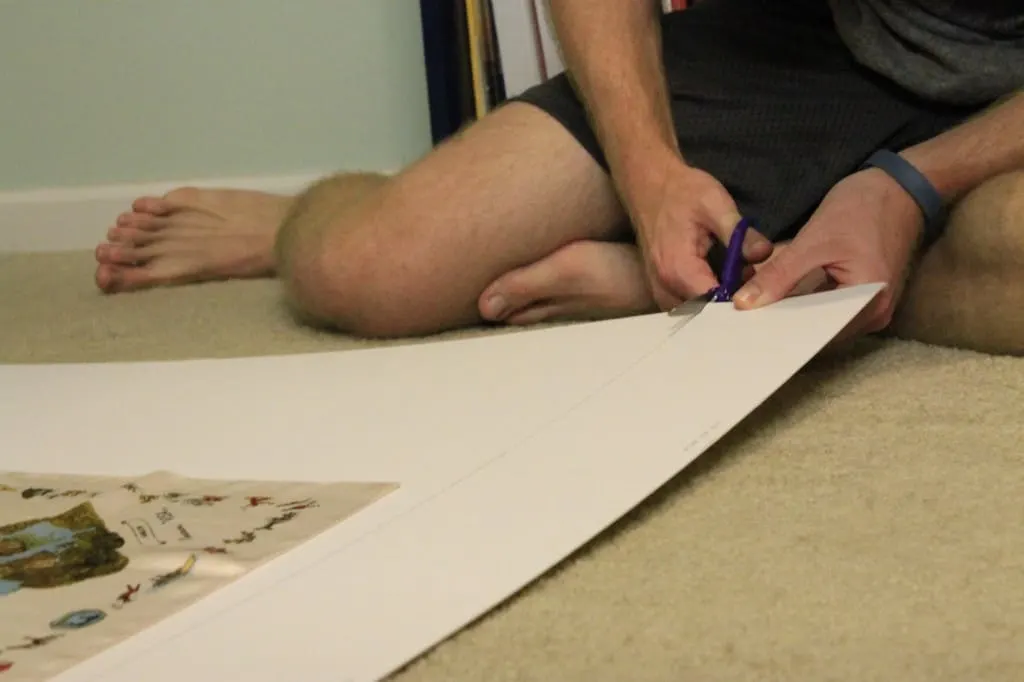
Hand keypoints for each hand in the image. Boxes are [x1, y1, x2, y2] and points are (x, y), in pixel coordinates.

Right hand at [627, 156, 773, 309]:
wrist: (648, 185)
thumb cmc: (680, 191)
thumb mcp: (715, 204)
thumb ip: (739, 233)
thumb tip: (763, 253)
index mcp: (678, 269)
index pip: (713, 304)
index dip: (738, 299)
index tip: (758, 287)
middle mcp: (664, 286)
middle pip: (704, 314)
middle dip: (730, 301)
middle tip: (750, 279)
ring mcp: (659, 289)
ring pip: (694, 312)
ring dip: (717, 300)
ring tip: (737, 277)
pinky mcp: (660, 287)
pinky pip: (685, 304)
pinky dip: (704, 297)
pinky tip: (721, 278)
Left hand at [733, 167, 924, 342]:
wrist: (900, 186)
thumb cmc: (863, 209)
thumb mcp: (814, 241)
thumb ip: (779, 275)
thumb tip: (744, 304)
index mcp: (867, 306)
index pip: (815, 334)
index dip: (779, 332)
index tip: (745, 329)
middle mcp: (873, 316)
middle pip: (817, 330)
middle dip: (781, 322)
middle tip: (743, 318)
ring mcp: (869, 307)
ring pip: (819, 318)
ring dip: (790, 310)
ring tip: (754, 306)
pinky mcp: (862, 295)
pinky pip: (826, 305)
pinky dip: (802, 300)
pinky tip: (775, 293)